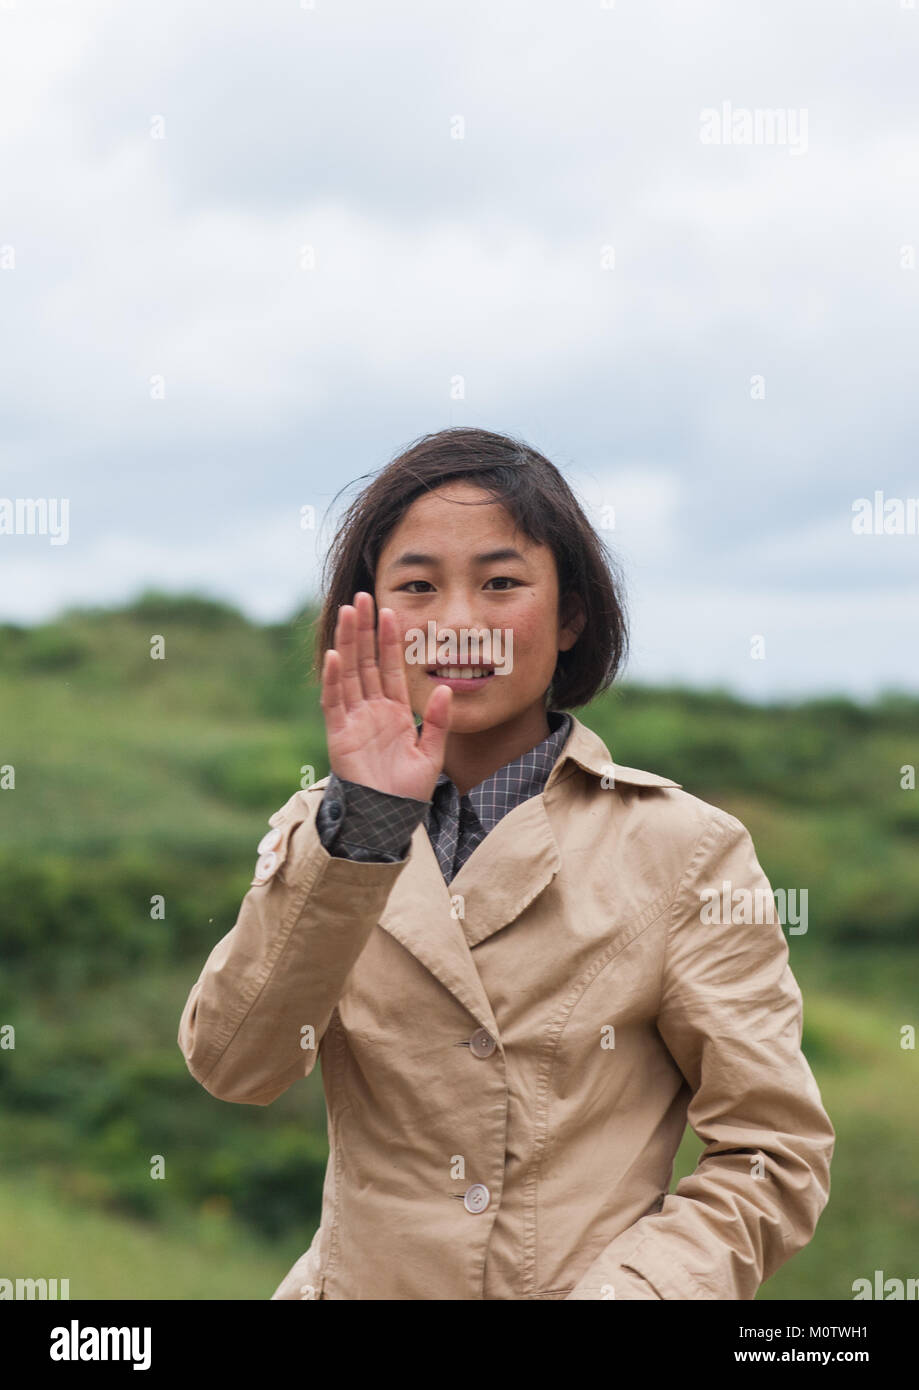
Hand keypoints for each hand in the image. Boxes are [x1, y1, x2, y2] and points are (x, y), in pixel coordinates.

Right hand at [320, 591, 451, 801]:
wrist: (387, 820)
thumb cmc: (408, 791)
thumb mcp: (431, 754)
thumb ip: (438, 722)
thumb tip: (446, 688)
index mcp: (395, 711)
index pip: (391, 667)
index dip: (389, 640)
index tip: (389, 611)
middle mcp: (372, 710)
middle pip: (366, 661)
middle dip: (364, 629)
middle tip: (363, 597)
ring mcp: (353, 720)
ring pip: (349, 673)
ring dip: (347, 643)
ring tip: (347, 612)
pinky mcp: (339, 735)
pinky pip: (334, 702)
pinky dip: (334, 679)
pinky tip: (335, 655)